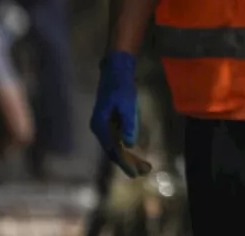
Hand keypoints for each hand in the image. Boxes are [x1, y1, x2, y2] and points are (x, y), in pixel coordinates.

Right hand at [89, 51, 142, 177]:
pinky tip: (135, 155)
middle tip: (145, 172)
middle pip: (114, 152)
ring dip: (129, 158)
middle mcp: (99, 128)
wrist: (115, 71)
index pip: (113, 150)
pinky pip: (116, 141)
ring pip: (115, 148)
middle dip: (129, 163)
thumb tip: (130, 144)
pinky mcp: (109, 123)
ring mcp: (103, 126)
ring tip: (145, 167)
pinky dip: (126, 149)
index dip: (126, 163)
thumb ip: (128, 123)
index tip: (136, 174)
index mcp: (100, 125)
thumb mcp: (127, 103)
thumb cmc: (121, 86)